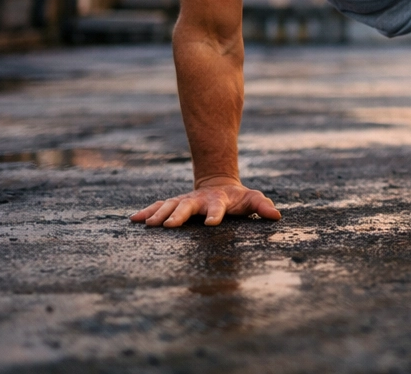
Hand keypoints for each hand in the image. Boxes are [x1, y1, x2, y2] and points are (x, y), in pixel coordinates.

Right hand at [129, 178, 281, 226]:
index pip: (218, 208)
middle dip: (178, 215)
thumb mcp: (252, 200)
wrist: (219, 184)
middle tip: (169, 226)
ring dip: (159, 215)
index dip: (215, 215)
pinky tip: (134, 219)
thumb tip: (277, 216)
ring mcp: (185, 201)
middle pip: (188, 207)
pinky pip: (159, 207)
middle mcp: (199, 200)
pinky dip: (147, 211)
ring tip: (148, 225)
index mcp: (219, 201)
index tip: (212, 223)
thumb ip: (263, 206)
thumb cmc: (238, 198)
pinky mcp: (174, 204)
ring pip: (170, 206)